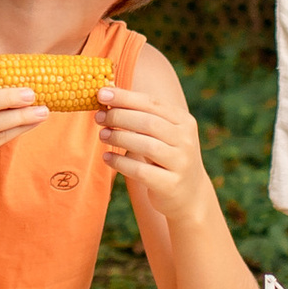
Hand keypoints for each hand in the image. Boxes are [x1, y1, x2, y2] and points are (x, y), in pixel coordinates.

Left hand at [98, 75, 213, 218]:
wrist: (189, 194)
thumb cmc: (166, 156)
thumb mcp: (163, 133)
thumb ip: (141, 115)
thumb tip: (107, 94)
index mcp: (184, 121)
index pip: (153, 103)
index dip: (126, 97)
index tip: (102, 94)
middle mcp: (186, 141)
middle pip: (149, 123)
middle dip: (119, 117)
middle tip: (99, 117)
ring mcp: (181, 164)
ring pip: (146, 146)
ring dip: (118, 137)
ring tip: (102, 135)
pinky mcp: (170, 185)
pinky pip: (140, 171)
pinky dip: (120, 162)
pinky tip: (107, 157)